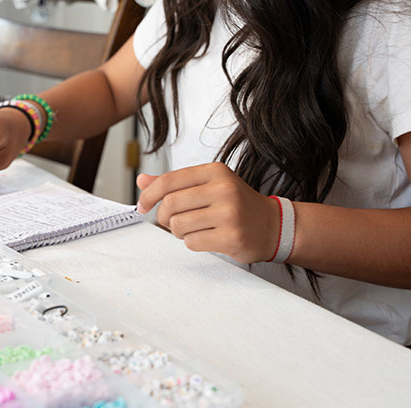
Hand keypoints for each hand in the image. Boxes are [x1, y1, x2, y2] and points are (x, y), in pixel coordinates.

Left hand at [136, 162, 280, 263]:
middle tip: (169, 221)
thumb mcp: (208, 185)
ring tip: (193, 228)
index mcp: (215, 171)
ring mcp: (229, 213)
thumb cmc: (236, 204)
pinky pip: (192, 242)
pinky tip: (207, 237)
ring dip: (178, 231)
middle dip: (163, 216)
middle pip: (170, 204)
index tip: (142, 205)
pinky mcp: (231, 237)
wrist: (272, 226)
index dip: (149, 195)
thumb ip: (174, 183)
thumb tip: (141, 180)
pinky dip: (192, 242)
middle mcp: (223, 189)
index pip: (169, 180)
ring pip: (178, 225)